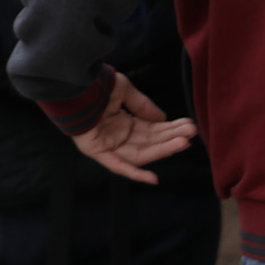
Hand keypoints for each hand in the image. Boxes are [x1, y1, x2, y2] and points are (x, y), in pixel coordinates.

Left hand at [66, 73, 197, 184]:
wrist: (73, 84)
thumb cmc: (95, 85)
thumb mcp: (125, 91)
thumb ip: (143, 106)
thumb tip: (163, 119)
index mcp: (121, 121)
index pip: (151, 130)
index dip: (169, 129)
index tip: (189, 126)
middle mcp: (116, 135)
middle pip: (148, 142)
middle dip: (170, 138)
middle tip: (191, 134)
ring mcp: (106, 144)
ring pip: (139, 153)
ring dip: (161, 150)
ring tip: (183, 143)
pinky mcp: (97, 151)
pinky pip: (117, 166)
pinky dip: (134, 173)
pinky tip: (153, 179)